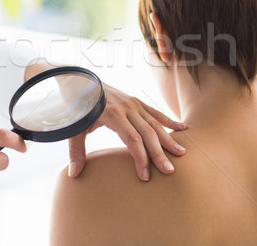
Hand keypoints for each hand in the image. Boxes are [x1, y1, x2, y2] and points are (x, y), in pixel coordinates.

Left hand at [67, 84, 186, 180]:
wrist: (81, 81)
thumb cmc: (78, 107)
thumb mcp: (74, 128)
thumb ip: (75, 151)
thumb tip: (73, 175)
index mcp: (113, 114)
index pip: (132, 139)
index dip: (140, 158)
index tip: (145, 175)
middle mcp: (127, 108)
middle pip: (148, 133)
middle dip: (159, 153)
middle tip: (169, 171)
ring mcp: (134, 103)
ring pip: (155, 123)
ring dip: (168, 139)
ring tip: (181, 154)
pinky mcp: (137, 101)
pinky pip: (155, 112)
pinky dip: (169, 121)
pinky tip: (183, 129)